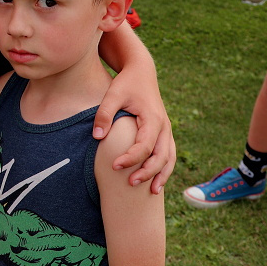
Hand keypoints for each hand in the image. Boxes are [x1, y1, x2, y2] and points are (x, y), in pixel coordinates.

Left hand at [94, 64, 174, 193]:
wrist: (141, 72)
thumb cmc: (126, 83)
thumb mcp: (112, 94)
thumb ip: (104, 114)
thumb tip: (97, 136)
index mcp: (152, 118)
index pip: (144, 146)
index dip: (130, 158)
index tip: (114, 166)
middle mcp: (164, 126)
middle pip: (160, 156)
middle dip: (147, 172)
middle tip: (130, 184)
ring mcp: (166, 129)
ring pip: (169, 157)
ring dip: (161, 175)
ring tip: (151, 193)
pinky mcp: (164, 132)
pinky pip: (169, 154)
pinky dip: (165, 168)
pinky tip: (156, 182)